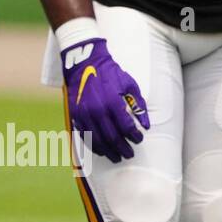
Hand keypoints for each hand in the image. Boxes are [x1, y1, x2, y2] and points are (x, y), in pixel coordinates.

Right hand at [62, 37, 148, 162]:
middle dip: (122, 148)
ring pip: (96, 140)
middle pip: (111, 137)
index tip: (139, 140)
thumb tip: (146, 125)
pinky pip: (84, 136)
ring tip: (117, 157)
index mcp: (112, 103)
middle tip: (130, 154)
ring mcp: (84, 114)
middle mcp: (97, 111)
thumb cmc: (112, 74)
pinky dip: (93, 146)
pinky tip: (101, 151)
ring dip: (108, 151)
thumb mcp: (130, 85)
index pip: (126, 127)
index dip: (134, 136)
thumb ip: (139, 106)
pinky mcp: (74, 115)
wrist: (85, 65)